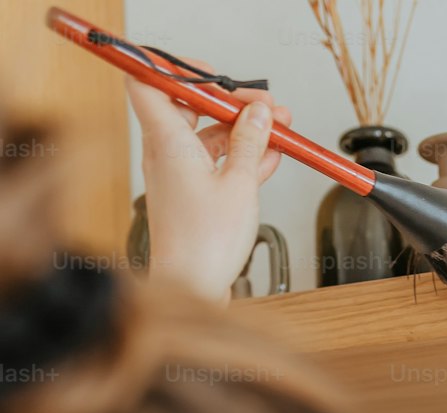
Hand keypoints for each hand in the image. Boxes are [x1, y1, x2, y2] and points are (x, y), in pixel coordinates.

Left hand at [126, 70, 291, 302]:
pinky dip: (238, 157)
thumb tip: (257, 114)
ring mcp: (176, 175)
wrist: (191, 289)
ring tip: (276, 131)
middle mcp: (165, 154)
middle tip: (262, 106)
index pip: (149, 80)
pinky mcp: (189, 196)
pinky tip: (267, 159)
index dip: (175, 67)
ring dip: (241, 131)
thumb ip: (250, 142)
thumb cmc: (203, 245)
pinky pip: (212, 164)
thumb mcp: (240, 184)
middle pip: (188, 106)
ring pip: (206, 136)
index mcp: (167, 140)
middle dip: (228, 102)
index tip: (210, 72)